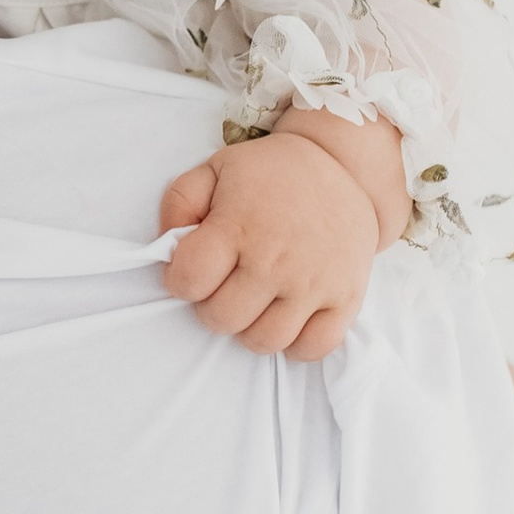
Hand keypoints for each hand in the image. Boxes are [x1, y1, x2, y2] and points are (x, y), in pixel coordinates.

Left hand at [159, 129, 380, 358]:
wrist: (343, 166)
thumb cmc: (271, 173)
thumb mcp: (216, 169)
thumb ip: (179, 203)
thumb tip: (168, 248)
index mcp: (239, 225)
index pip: (188, 281)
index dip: (180, 280)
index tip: (193, 270)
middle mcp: (276, 259)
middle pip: (221, 319)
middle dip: (212, 306)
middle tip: (225, 284)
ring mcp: (313, 282)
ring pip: (264, 341)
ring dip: (250, 327)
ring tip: (255, 301)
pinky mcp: (345, 297)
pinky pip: (314, 347)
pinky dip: (296, 343)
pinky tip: (288, 317)